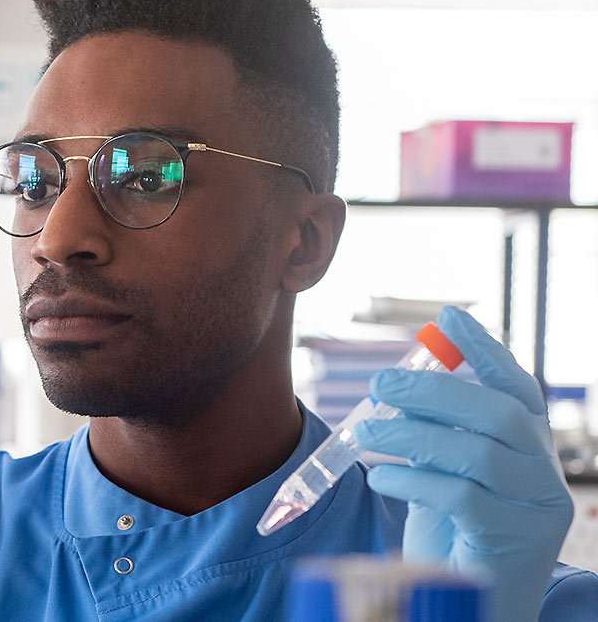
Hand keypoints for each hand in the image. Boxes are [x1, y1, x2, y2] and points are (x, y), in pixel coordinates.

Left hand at [354, 305, 573, 621]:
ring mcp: (536, 510)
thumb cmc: (453, 534)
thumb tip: (397, 388)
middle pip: (498, 414)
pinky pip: (463, 497)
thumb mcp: (443, 475)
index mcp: (529, 448)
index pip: (518, 388)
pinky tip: (380, 477)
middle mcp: (544, 474)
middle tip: (379, 385)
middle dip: (435, 392)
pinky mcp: (512, 542)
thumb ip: (434, 435)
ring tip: (364, 433)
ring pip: (480, 454)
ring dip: (413, 437)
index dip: (486, 350)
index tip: (448, 317)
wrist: (470, 604)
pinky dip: (414, 481)